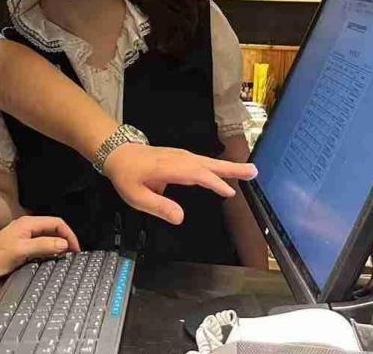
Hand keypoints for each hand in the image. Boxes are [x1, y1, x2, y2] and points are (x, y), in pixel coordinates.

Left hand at [0, 216, 79, 278]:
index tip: (76, 250)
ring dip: (58, 246)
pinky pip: (40, 245)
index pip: (57, 223)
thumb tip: (64, 244)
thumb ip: (44, 245)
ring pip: (48, 237)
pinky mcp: (21, 246)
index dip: (69, 235)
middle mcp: (27, 227)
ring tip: (65, 259)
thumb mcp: (22, 251)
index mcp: (29, 223)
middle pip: (53, 229)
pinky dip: (49, 251)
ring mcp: (24, 236)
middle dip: (65, 240)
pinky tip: (50, 261)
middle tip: (73, 256)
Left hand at [101, 143, 257, 224]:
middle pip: (209, 164)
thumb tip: (181, 218)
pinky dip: (218, 167)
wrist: (118, 153)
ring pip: (208, 162)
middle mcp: (179, 159)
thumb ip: (158, 206)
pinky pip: (203, 162)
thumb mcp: (136, 196)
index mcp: (169, 168)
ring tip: (250, 172)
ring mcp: (181, 156)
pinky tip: (227, 172)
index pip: (196, 174)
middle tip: (254, 171)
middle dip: (232, 168)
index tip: (230, 192)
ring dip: (229, 167)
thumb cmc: (126, 175)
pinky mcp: (181, 158)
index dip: (213, 183)